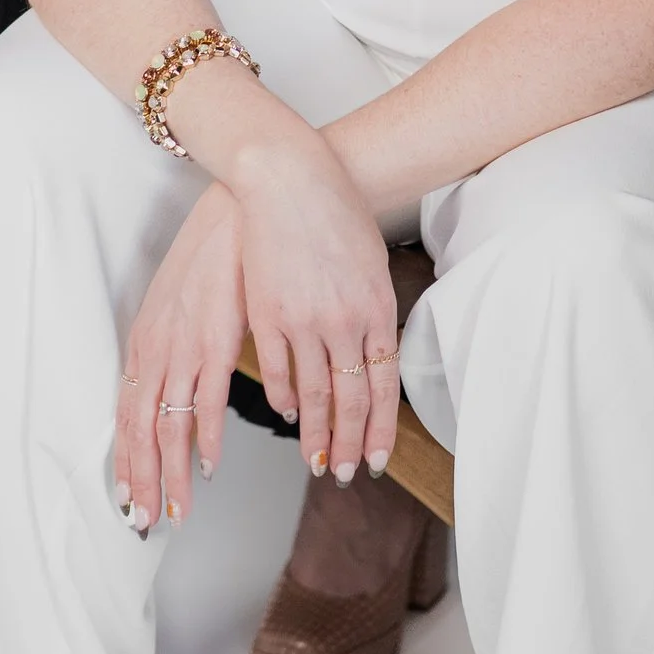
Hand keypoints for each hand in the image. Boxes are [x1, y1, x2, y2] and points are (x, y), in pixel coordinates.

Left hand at [115, 184, 248, 533]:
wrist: (240, 209)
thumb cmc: (218, 253)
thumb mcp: (185, 302)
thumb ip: (180, 342)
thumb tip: (185, 377)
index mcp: (146, 342)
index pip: (126, 415)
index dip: (127, 461)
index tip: (129, 498)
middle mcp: (155, 349)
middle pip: (139, 430)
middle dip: (141, 481)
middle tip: (144, 522)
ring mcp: (182, 346)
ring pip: (165, 426)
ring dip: (170, 474)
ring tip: (176, 510)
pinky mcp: (214, 340)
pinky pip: (204, 401)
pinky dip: (204, 438)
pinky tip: (207, 465)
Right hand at [224, 129, 402, 484]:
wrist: (291, 179)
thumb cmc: (337, 213)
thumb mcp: (371, 265)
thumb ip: (373, 313)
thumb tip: (373, 355)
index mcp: (377, 308)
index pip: (384, 386)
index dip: (379, 429)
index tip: (375, 459)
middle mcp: (345, 321)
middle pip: (350, 399)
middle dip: (348, 443)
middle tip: (343, 474)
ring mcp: (305, 320)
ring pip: (314, 394)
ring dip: (316, 433)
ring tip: (316, 460)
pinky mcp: (268, 314)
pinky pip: (279, 369)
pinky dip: (284, 397)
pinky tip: (287, 412)